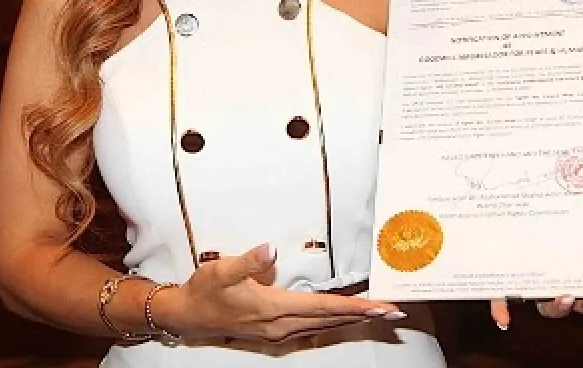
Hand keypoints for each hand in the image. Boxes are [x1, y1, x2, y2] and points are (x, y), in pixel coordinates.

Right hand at [150, 244, 406, 342]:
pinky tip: (345, 319)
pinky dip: (335, 322)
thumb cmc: (204, 291)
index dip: (355, 307)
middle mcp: (282, 326)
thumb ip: (247, 261)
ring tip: (380, 315)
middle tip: (396, 312)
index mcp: (273, 310)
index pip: (324, 308)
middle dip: (365, 316)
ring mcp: (279, 332)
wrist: (186, 315)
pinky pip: (314, 328)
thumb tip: (270, 250)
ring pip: (326, 326)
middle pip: (332, 320)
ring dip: (354, 320)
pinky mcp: (276, 332)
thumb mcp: (220, 270)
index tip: (380, 306)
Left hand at [488, 130, 582, 329]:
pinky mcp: (495, 272)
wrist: (486, 184)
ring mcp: (526, 272)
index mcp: (576, 246)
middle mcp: (553, 264)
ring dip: (556, 307)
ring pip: (544, 303)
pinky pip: (498, 297)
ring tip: (561, 295)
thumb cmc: (538, 176)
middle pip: (579, 294)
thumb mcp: (570, 163)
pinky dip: (501, 309)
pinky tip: (504, 319)